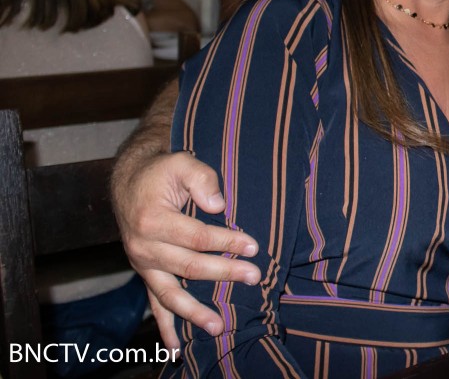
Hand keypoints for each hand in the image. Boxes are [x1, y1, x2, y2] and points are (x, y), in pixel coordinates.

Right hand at [111, 152, 259, 348]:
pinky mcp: (146, 274)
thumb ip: (202, 179)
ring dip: (194, 312)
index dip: (227, 242)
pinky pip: (155, 304)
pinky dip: (165, 328)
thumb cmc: (162, 172)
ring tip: (219, 327)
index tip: (254, 246)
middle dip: (224, 273)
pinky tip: (176, 348)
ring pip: (170, 294)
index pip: (197, 237)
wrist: (130, 182)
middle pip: (189, 266)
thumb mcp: (181, 162)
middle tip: (254, 276)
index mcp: (153, 220)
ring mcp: (143, 265)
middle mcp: (143, 247)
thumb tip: (218, 205)